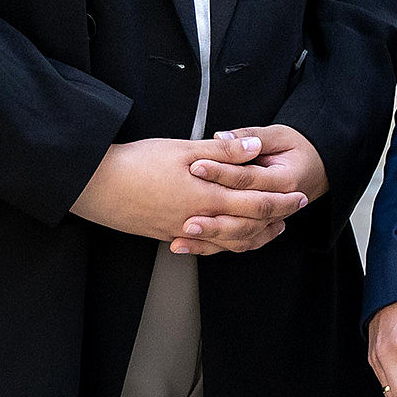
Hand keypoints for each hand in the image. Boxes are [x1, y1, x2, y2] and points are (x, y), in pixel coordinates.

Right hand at [70, 137, 306, 253]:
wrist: (96, 186)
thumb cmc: (137, 163)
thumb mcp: (183, 149)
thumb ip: (223, 152)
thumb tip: (256, 149)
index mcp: (207, 197)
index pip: (257, 202)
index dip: (281, 198)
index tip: (300, 193)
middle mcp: (199, 220)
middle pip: (248, 225)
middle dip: (276, 218)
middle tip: (294, 210)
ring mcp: (183, 232)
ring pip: (229, 242)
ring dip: (255, 235)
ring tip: (271, 228)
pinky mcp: (168, 235)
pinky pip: (205, 248)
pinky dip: (225, 245)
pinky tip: (229, 240)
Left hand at [180, 124, 329, 253]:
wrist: (320, 168)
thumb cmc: (300, 149)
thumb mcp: (280, 135)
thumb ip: (251, 136)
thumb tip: (222, 137)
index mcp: (286, 179)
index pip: (248, 178)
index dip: (221, 172)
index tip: (196, 166)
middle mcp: (280, 206)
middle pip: (244, 215)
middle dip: (212, 215)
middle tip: (185, 212)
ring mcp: (271, 221)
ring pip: (240, 236)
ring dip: (210, 238)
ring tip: (183, 236)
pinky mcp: (261, 228)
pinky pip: (238, 242)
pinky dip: (214, 246)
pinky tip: (190, 245)